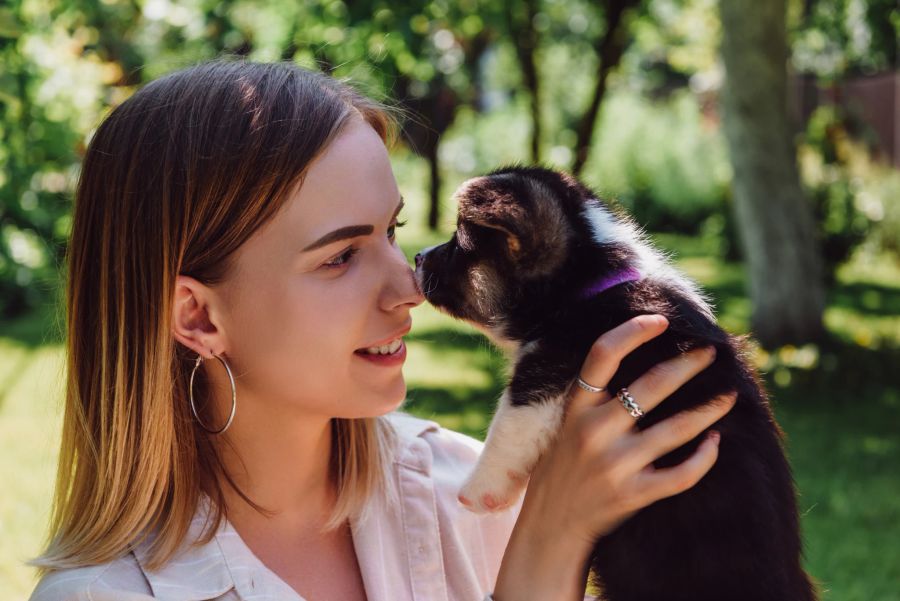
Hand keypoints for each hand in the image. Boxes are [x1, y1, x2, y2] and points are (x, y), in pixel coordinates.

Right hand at [493, 314, 736, 600]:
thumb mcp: (566, 423)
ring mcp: (615, 465)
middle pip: (650, 386)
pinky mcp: (633, 495)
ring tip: (729, 394)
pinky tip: (716, 442)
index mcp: (576, 407)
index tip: (661, 321)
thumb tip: (638, 357)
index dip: (632, 332)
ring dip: (709, 408)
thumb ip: (594, 395)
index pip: (602, 355)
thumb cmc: (563, 466)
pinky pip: (681, 474)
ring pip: (676, 429)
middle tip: (711, 352)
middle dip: (688, 364)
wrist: (550, 526)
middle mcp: (593, 431)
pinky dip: (704, 457)